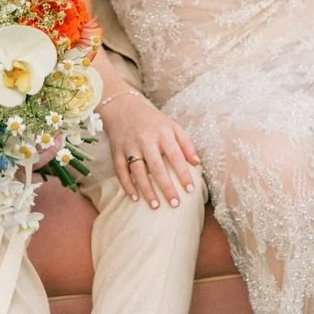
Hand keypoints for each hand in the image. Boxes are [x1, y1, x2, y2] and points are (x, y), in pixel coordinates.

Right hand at [99, 86, 199, 208]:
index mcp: (163, 133)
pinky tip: (134, 198)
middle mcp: (146, 140)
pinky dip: (127, 185)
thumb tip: (197, 163)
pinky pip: (121, 171)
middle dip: (166, 186)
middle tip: (175, 204)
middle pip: (156, 166)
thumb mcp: (172, 126)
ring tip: (155, 206)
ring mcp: (130, 146)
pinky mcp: (116, 151)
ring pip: (138, 171)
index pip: (175, 156)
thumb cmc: (152, 121)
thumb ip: (186, 143)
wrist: (123, 108)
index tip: (190, 190)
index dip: (183, 173)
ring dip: (146, 189)